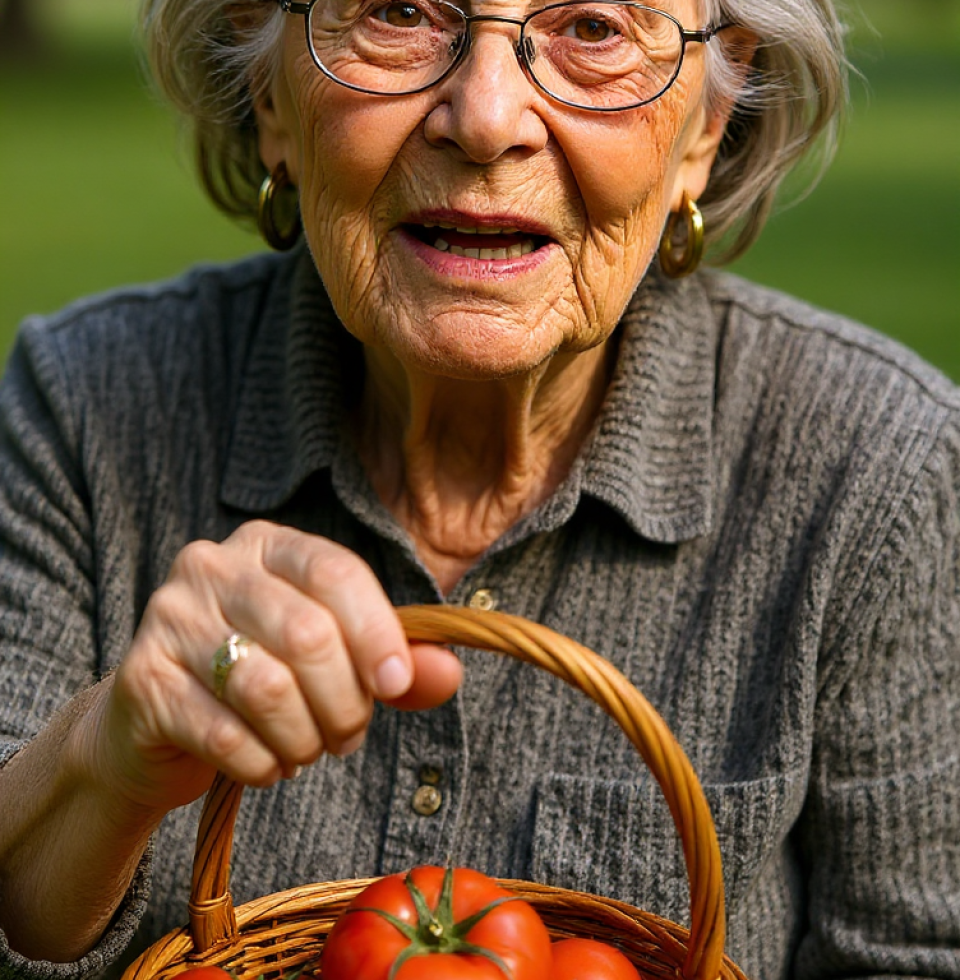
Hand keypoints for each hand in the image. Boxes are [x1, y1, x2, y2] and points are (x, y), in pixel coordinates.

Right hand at [97, 521, 461, 814]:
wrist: (156, 725)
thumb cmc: (263, 679)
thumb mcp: (334, 660)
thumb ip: (394, 662)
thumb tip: (447, 674)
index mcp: (267, 545)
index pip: (336, 572)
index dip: (377, 633)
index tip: (396, 685)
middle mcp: (211, 566)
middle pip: (308, 634)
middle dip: (345, 702)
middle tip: (347, 735)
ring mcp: (169, 618)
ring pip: (268, 689)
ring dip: (304, 738)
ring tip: (306, 749)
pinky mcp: (142, 681)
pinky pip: (226, 736)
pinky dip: (263, 764)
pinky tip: (267, 764)